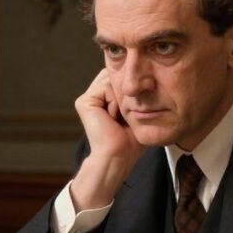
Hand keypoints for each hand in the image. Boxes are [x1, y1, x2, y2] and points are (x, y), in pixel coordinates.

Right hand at [70, 69, 145, 210]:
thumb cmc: (130, 141)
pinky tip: (112, 118)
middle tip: (124, 116)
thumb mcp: (138, 114)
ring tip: (118, 119)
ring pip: (112, 80)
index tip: (136, 108)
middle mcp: (94, 97)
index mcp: (104, 99)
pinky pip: (106, 88)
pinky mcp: (84, 101)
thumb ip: (138, 96)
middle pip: (115, 76)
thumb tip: (148, 79)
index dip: (131, 89)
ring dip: (121, 99)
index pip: (120, 79)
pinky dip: (114, 102)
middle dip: (126, 92)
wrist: (118, 156)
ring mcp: (87, 98)